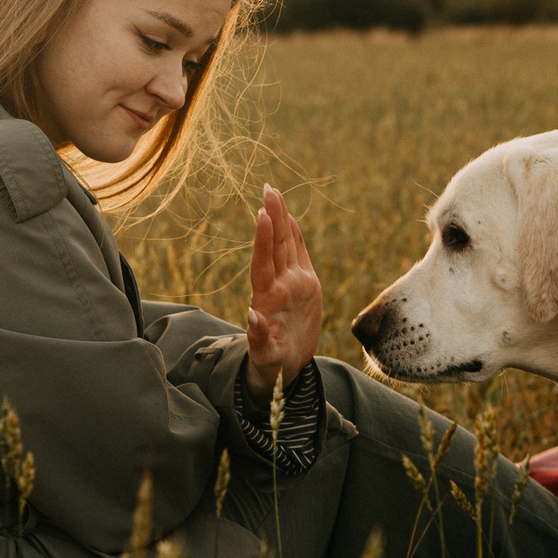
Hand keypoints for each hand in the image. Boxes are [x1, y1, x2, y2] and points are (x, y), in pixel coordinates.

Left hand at [245, 185, 322, 394]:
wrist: (284, 368)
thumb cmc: (271, 365)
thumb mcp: (266, 357)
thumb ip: (259, 339)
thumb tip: (253, 317)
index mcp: (267, 300)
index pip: (263, 264)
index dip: (263, 240)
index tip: (262, 216)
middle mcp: (277, 286)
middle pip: (274, 246)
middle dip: (272, 217)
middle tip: (269, 189)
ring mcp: (290, 283)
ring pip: (285, 245)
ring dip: (281, 219)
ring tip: (275, 193)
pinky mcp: (304, 286)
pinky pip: (298, 255)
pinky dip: (295, 235)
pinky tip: (291, 217)